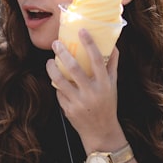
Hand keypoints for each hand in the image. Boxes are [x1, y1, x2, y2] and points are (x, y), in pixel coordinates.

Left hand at [47, 29, 123, 148]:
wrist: (101, 132)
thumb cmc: (107, 104)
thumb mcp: (113, 85)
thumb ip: (112, 65)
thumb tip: (113, 45)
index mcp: (104, 84)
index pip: (97, 60)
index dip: (89, 44)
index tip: (82, 31)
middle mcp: (92, 92)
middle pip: (74, 68)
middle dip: (62, 53)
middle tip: (55, 43)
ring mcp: (79, 102)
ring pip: (60, 80)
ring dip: (52, 68)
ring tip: (50, 61)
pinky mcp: (68, 109)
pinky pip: (59, 92)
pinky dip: (57, 85)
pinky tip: (57, 81)